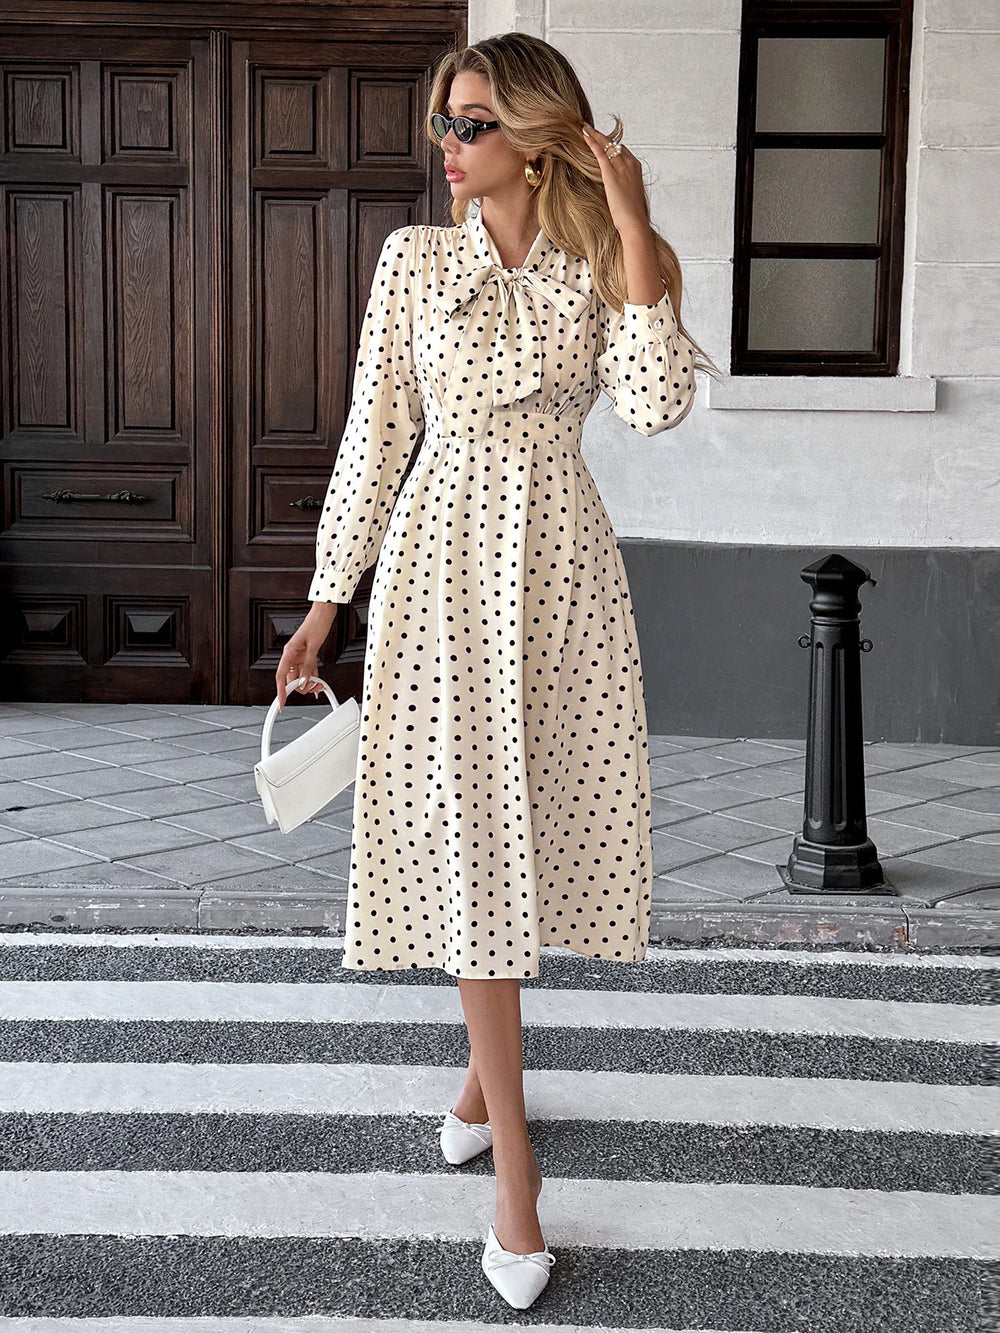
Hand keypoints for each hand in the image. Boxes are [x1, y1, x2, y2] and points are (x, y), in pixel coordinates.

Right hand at [274, 605, 337, 708]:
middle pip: (291, 679)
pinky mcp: (307, 655)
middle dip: (301, 686)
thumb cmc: (316, 624)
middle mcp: (292, 656)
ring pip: (300, 676)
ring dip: (309, 683)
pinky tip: (318, 683)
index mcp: (288, 652)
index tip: (281, 702)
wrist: (324, 614)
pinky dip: (313, 677)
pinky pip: (308, 671)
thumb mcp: (313, 647)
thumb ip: (309, 665)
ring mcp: (299, 656)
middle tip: (313, 688)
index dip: (280, 691)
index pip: (280, 676)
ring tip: (319, 684)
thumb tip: (305, 681)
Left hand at [579, 121, 649, 237]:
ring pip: (607, 144)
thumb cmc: (632, 215)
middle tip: (588, 128)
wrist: (635, 222)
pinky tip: (584, 136)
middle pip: (614, 144)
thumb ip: (624, 188)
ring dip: (594, 135)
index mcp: (636, 168)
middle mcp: (631, 163)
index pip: (622, 150)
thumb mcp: (629, 197)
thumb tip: (617, 191)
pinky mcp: (612, 172)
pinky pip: (600, 152)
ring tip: (583, 128)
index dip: (610, 145)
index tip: (601, 141)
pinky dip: (592, 142)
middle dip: (601, 137)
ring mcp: (622, 166)